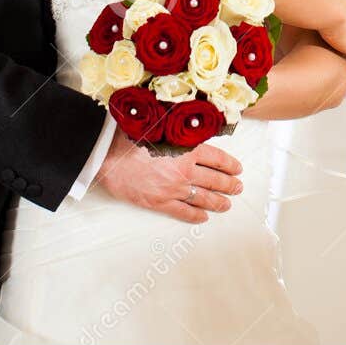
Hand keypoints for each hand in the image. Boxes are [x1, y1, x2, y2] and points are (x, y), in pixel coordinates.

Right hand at [94, 131, 243, 223]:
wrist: (108, 156)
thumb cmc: (131, 138)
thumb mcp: (161, 127)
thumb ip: (179, 133)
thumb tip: (193, 131)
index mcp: (186, 149)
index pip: (216, 158)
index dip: (230, 165)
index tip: (237, 168)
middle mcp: (184, 170)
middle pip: (215, 180)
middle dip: (229, 185)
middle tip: (237, 187)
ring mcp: (173, 189)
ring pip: (204, 198)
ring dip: (218, 202)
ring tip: (227, 204)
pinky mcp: (160, 203)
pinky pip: (184, 213)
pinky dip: (196, 216)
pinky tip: (203, 217)